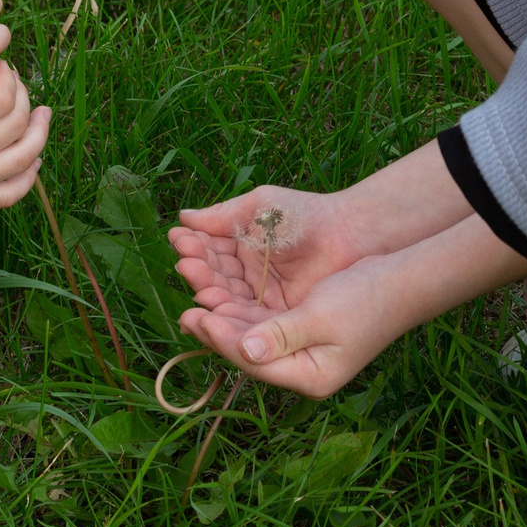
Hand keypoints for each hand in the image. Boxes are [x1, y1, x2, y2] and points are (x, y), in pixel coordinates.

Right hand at [0, 47, 49, 214]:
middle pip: (17, 123)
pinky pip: (12, 193)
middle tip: (11, 84)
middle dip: (22, 96)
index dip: (8, 76)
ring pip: (25, 158)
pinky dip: (30, 175)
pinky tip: (33, 155)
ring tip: (41, 113)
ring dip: (38, 132)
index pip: (3, 97)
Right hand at [167, 186, 371, 316]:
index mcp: (243, 246)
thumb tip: (183, 218)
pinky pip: (247, 317)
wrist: (347, 233)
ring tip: (194, 278)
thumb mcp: (259, 208)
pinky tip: (210, 300)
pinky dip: (227, 310)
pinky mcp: (277, 316)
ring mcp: (262, 296)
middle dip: (198, 269)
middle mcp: (248, 274)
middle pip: (215, 276)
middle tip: (185, 263)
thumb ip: (222, 216)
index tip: (178, 239)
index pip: (211, 250)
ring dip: (207, 288)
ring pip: (227, 297)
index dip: (194, 246)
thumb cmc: (304, 214)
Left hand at [174, 257, 409, 400]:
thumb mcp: (322, 317)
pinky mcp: (300, 333)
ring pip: (252, 340)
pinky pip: (262, 327)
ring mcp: (301, 353)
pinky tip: (221, 300)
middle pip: (249, 356)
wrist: (400, 282)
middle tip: (186, 314)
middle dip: (217, 334)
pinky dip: (241, 313)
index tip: (198, 317)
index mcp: (310, 376)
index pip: (255, 363)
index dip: (223, 340)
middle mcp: (302, 371)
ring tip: (195, 306)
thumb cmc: (366, 300)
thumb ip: (281, 334)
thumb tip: (245, 349)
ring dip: (225, 322)